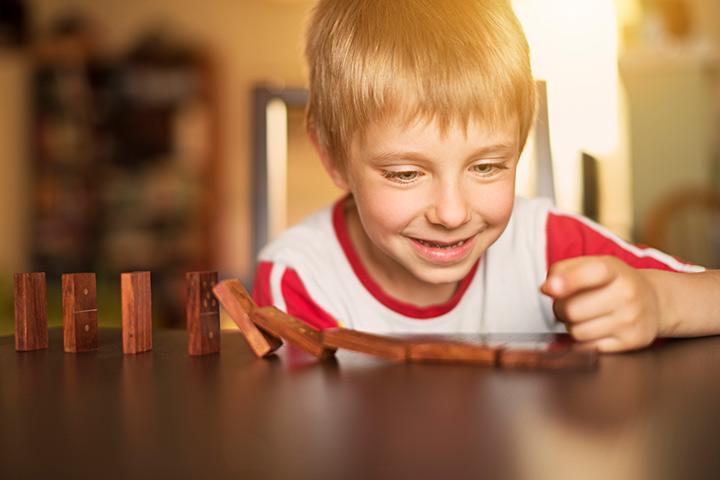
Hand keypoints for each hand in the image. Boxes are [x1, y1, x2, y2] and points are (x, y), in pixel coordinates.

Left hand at [540, 256, 664, 352]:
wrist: (655, 301)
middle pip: (572, 310)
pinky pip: (589, 348)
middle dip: (561, 309)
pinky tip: (594, 329)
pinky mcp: (632, 342)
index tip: (549, 289)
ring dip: (572, 326)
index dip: (567, 281)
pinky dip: (584, 341)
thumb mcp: (593, 264)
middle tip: (569, 304)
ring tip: (584, 317)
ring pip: (577, 332)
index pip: (590, 273)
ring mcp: (631, 320)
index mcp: (615, 270)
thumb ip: (563, 270)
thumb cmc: (613, 282)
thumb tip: (547, 288)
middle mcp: (627, 294)